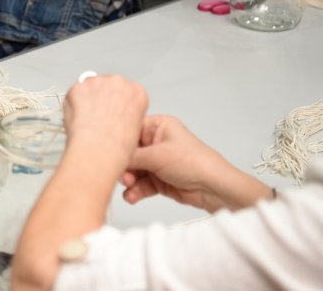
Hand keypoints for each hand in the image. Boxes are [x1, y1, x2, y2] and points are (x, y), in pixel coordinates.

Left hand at [63, 75, 147, 165]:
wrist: (99, 150)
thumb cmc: (117, 146)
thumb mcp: (135, 128)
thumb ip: (126, 113)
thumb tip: (116, 114)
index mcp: (137, 92)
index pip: (126, 91)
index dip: (117, 104)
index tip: (113, 113)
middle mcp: (118, 82)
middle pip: (107, 86)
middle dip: (101, 99)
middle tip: (98, 118)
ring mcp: (97, 82)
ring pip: (89, 88)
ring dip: (87, 101)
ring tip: (88, 122)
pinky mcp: (78, 87)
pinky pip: (73, 94)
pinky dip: (73, 105)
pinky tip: (78, 119)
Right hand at [120, 115, 270, 211]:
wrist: (214, 188)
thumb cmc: (196, 162)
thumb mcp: (158, 155)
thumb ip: (132, 156)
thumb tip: (113, 157)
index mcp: (159, 127)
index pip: (130, 129)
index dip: (119, 141)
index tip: (108, 150)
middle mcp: (157, 142)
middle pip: (130, 153)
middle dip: (125, 166)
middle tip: (123, 175)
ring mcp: (158, 162)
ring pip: (134, 170)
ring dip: (129, 181)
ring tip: (130, 187)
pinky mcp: (159, 179)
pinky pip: (141, 184)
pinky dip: (136, 191)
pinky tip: (133, 196)